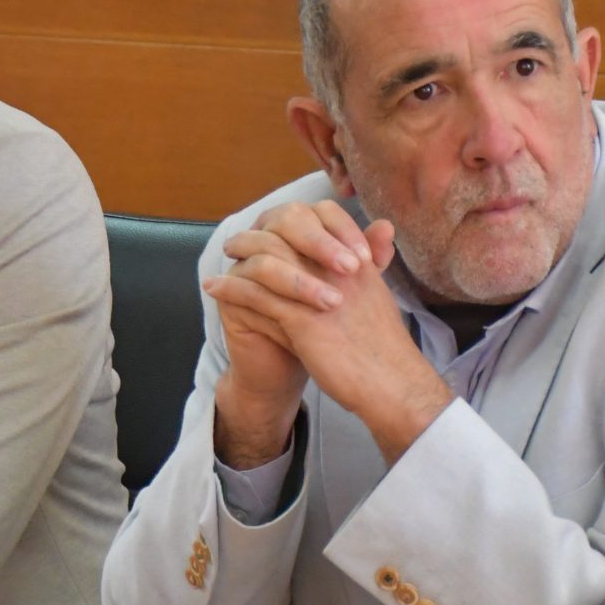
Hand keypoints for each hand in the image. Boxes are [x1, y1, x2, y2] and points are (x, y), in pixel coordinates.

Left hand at [205, 202, 450, 463]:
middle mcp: (338, 270)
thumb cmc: (383, 348)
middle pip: (291, 232)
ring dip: (239, 258)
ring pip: (268, 260)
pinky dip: (231, 289)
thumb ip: (368, 268)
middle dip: (259, 233)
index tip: (271, 228)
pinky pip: (256, 295)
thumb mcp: (376, 299)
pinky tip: (214, 288)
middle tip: (236, 241)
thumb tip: (369, 244)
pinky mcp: (302, 319)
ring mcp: (319, 292)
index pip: (323, 220)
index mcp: (358, 263)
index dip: (293, 221)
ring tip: (220, 261)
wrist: (390, 384)